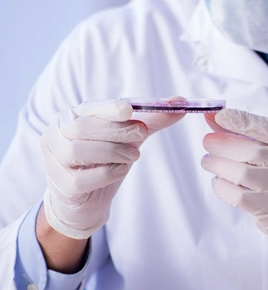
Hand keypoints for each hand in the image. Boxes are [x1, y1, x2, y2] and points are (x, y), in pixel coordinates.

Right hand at [41, 98, 184, 238]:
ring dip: (115, 152)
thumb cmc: (105, 158)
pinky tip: (120, 170)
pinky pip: (84, 177)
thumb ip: (152, 119)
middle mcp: (56, 135)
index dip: (109, 108)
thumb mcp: (129, 136)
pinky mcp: (62, 186)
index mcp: (71, 116)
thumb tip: (180, 102)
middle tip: (142, 134)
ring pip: (81, 151)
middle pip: (84, 128)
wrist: (86, 197)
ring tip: (132, 156)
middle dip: (118, 130)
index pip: (90, 108)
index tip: (129, 110)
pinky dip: (109, 172)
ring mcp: (54, 161)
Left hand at [202, 109, 267, 253]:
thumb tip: (213, 116)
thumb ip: (249, 131)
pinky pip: (238, 196)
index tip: (220, 116)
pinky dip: (222, 186)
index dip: (243, 121)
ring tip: (209, 161)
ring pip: (242, 174)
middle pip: (252, 151)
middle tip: (207, 142)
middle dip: (223, 144)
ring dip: (218, 165)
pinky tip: (219, 181)